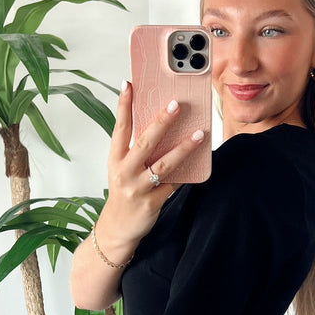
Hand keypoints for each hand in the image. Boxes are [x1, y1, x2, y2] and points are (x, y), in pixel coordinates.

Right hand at [96, 81, 205, 253]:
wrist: (117, 229)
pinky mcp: (152, 203)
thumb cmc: (123, 193)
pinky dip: (186, 174)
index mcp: (115, 159)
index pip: (120, 128)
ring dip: (183, 148)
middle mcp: (124, 172)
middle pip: (145, 143)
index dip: (124, 106)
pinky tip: (199, 161)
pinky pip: (173, 185)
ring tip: (199, 134)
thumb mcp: (122, 169)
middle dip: (161, 122)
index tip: (128, 85)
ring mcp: (138, 188)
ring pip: (163, 165)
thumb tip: (162, 125)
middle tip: (176, 104)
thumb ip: (137, 150)